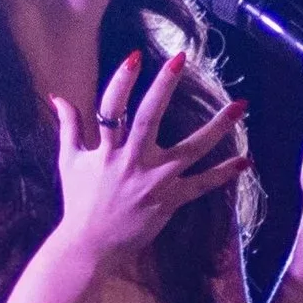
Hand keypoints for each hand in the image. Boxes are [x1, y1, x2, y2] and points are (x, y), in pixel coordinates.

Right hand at [50, 51, 248, 281]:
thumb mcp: (69, 161)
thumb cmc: (79, 202)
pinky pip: (201, 186)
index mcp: (106, 150)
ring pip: (189, 150)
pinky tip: (245, 161)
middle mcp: (131, 161)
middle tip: (180, 59)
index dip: (121, 82)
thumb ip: (68, 127)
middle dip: (163, 88)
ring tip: (239, 107)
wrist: (89, 246)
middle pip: (148, 118)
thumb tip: (58, 97)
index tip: (135, 56)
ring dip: (217, 128)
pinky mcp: (169, 201)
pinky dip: (223, 174)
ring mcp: (154, 181)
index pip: (111, 109)